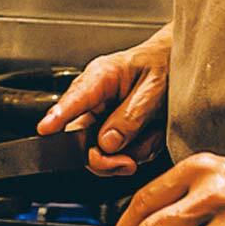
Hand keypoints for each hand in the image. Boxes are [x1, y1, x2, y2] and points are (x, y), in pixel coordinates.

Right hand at [37, 24, 170, 176]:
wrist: (179, 62)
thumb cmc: (166, 63)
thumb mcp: (155, 88)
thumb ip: (132, 116)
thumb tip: (108, 142)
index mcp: (101, 77)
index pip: (73, 99)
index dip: (57, 117)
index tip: (45, 129)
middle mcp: (96, 98)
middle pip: (81, 137)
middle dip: (105, 157)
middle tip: (127, 163)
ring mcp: (104, 116)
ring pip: (103, 152)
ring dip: (132, 151)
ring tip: (154, 133)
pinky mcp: (116, 131)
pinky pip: (122, 154)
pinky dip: (142, 151)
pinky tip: (154, 134)